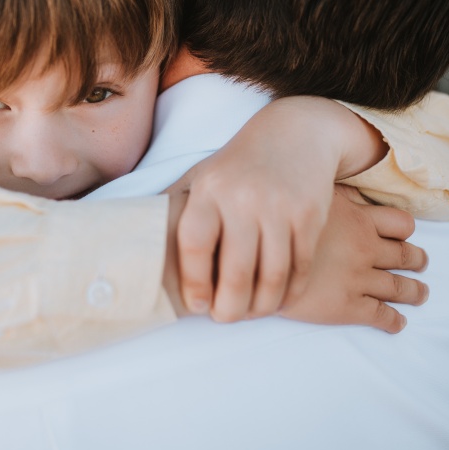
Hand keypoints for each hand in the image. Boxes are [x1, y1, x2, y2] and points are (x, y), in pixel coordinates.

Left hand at [164, 97, 388, 322]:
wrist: (296, 132)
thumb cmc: (238, 165)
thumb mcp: (201, 176)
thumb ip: (176, 208)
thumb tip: (137, 242)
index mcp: (209, 190)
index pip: (196, 245)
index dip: (194, 283)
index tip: (197, 306)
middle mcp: (244, 198)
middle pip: (236, 272)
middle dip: (230, 308)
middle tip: (225, 317)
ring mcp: (280, 207)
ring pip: (273, 277)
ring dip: (261, 307)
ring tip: (251, 312)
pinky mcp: (310, 216)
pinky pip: (301, 268)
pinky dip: (290, 293)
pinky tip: (278, 299)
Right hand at [278, 185, 428, 332]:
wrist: (257, 262)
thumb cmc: (276, 225)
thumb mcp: (308, 198)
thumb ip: (331, 195)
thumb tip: (345, 188)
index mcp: (358, 220)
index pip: (400, 223)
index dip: (405, 230)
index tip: (405, 234)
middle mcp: (365, 249)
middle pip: (405, 255)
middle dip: (417, 259)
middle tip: (421, 262)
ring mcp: (359, 279)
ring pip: (400, 287)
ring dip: (415, 291)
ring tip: (421, 294)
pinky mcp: (348, 307)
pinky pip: (382, 316)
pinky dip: (394, 320)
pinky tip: (398, 323)